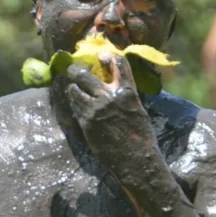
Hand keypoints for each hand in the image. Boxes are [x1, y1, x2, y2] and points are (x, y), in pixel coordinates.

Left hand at [65, 53, 157, 176]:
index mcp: (127, 92)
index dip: (108, 57)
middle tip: (74, 69)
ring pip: (74, 89)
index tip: (102, 56)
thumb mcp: (138, 109)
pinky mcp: (85, 123)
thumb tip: (114, 83)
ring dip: (74, 87)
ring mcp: (94, 110)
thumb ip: (125, 94)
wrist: (134, 160)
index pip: (118, 64)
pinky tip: (78, 104)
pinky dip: (75, 102)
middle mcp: (108, 97)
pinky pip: (74, 106)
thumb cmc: (142, 136)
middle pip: (84, 74)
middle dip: (76, 69)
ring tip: (75, 89)